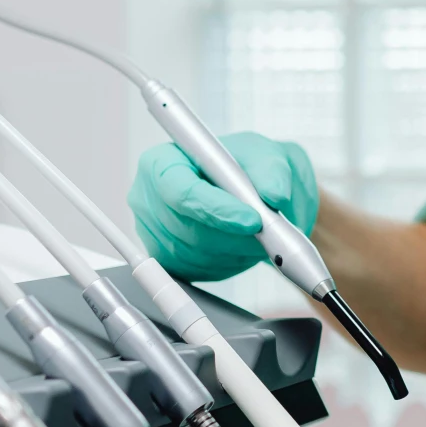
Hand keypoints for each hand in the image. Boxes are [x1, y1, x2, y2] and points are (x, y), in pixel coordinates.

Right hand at [128, 133, 318, 282]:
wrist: (251, 192)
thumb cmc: (246, 167)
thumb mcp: (265, 155)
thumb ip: (271, 171)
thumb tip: (275, 194)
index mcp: (163, 162)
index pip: (179, 190)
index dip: (216, 208)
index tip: (253, 220)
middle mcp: (150, 198)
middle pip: (188, 228)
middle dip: (234, 234)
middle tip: (269, 231)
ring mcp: (156, 233)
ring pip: (199, 254)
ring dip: (238, 249)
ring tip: (259, 233)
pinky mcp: (169, 261)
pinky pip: (201, 271)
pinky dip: (231, 262)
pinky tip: (242, 243)